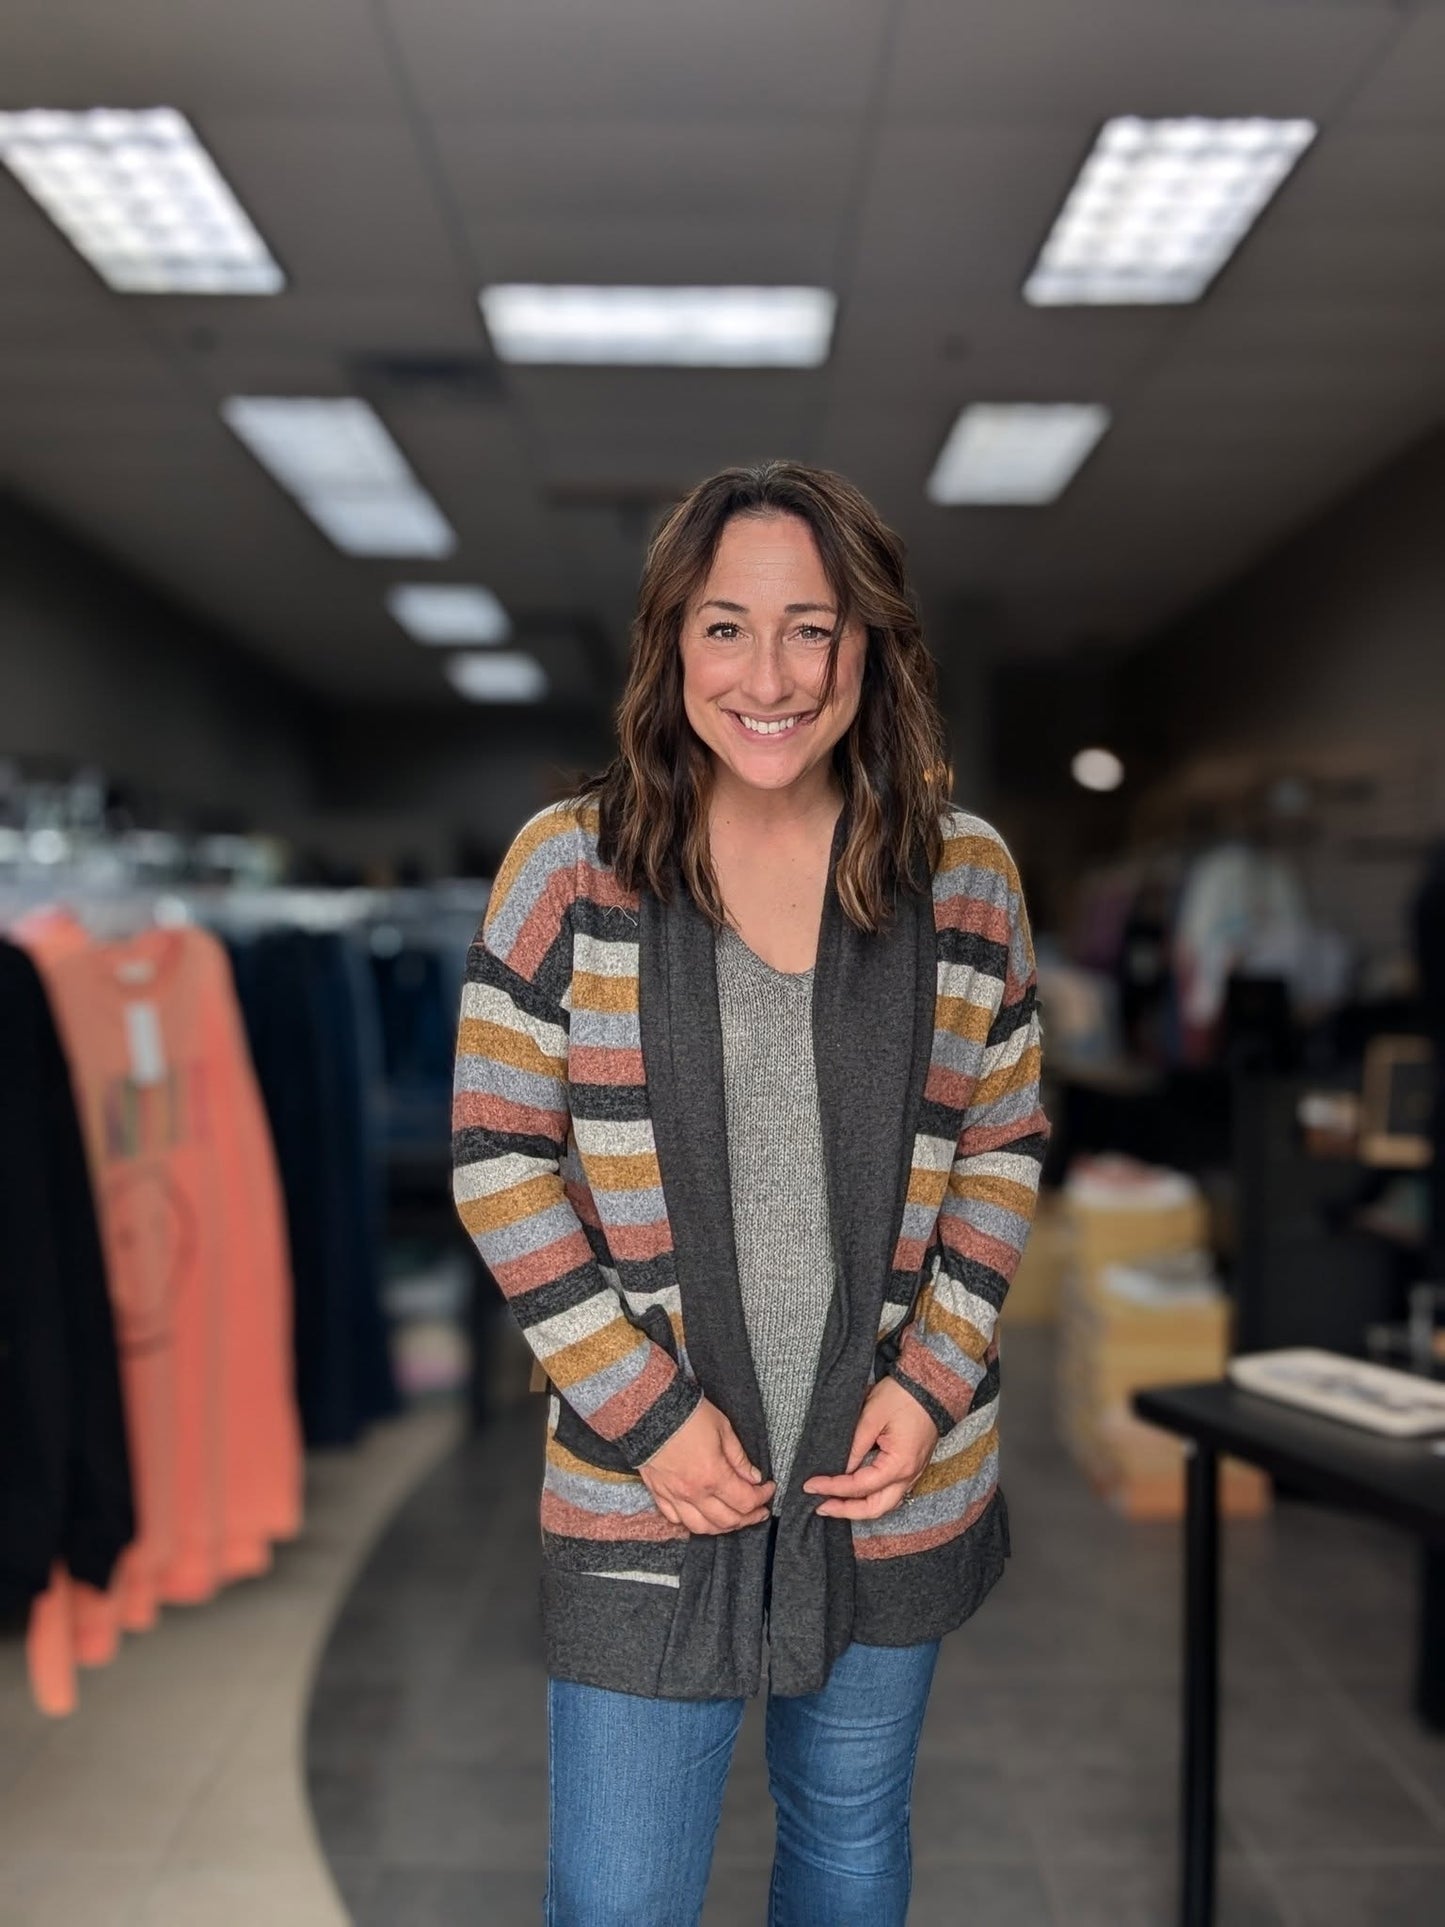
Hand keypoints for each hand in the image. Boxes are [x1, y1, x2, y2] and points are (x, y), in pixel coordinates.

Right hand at [637, 1396, 774, 1534]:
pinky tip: (702, 1515)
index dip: (763, 1497)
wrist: (649, 1409)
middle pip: (727, 1521)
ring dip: (722, 1527)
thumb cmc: (688, 1414)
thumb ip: (739, 1458)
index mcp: (713, 1475)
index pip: (746, 1500)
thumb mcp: (723, 1428)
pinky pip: (676, 1520)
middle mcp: (694, 1492)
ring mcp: (674, 1496)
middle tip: (759, 1510)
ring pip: (701, 1527)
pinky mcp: (658, 1493)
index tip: (769, 1488)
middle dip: (749, 1518)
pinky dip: (692, 1523)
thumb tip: (754, 1477)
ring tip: (734, 1518)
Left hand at [804, 1377, 937, 1520]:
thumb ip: (855, 1446)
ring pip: (885, 1505)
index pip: (859, 1486)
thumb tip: (839, 1468)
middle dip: (845, 1510)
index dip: (833, 1488)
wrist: (932, 1385)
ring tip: (835, 1503)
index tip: (811, 1485)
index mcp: (898, 1464)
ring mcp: (913, 1474)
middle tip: (820, 1506)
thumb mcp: (871, 1416)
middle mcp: (908, 1475)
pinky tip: (857, 1494)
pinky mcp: (913, 1468)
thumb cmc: (903, 1396)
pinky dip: (872, 1498)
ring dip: (859, 1508)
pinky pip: (892, 1494)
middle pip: (875, 1508)